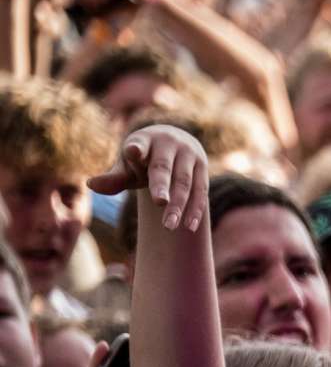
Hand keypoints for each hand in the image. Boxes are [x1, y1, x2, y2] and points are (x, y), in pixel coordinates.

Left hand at [86, 126, 207, 232]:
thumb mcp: (128, 165)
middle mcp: (169, 143)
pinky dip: (195, 209)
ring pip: (184, 183)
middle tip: (159, 203)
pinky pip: (200, 191)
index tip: (132, 151)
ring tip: (170, 226)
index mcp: (145, 139)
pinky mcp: (203, 167)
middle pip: (163, 168)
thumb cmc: (144, 159)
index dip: (136, 148)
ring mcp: (189, 155)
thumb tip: (91, 185)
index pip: (139, 144)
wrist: (175, 143)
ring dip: (179, 205)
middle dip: (161, 186)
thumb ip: (114, 178)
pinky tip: (190, 226)